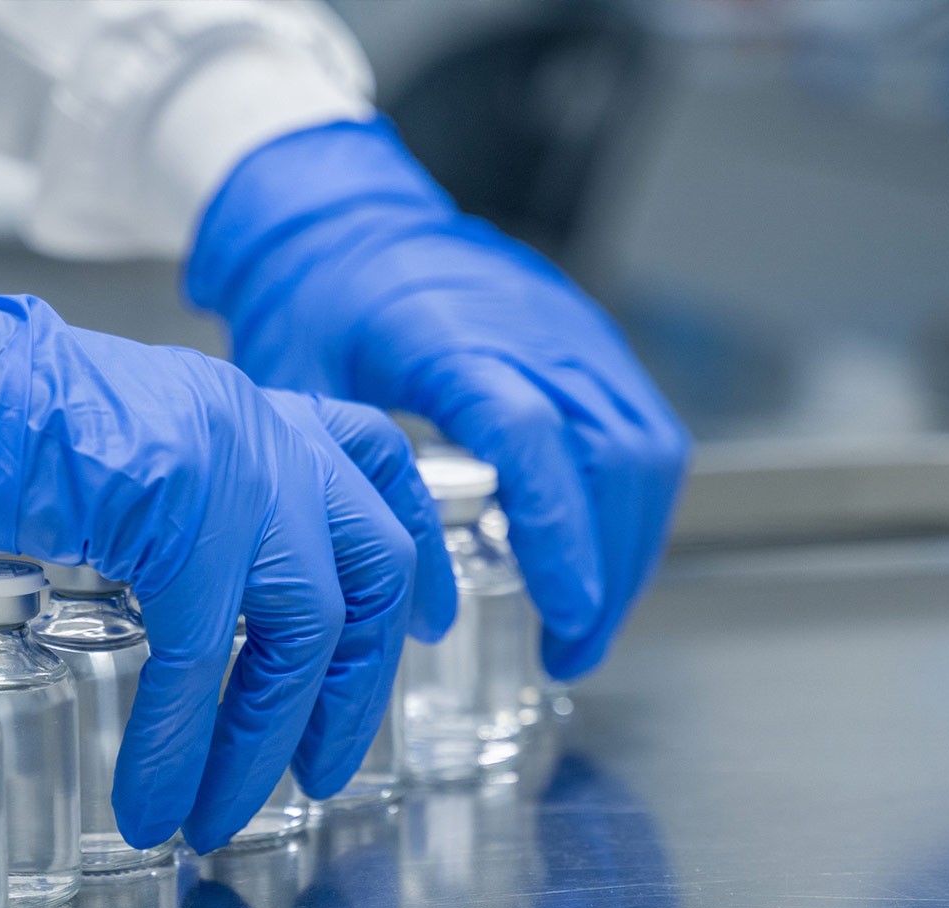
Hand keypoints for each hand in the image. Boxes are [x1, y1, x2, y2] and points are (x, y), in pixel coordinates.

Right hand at [0, 249, 445, 850]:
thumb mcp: (113, 460)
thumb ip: (174, 515)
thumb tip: (188, 609)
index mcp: (245, 409)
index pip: (377, 467)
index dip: (419, 549)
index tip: (433, 620)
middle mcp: (255, 427)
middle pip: (370, 562)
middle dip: (357, 681)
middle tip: (328, 765)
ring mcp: (225, 464)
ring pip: (305, 625)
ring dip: (266, 737)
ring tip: (227, 814)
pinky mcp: (175, 513)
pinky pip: (202, 657)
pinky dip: (183, 743)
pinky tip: (155, 800)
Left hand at [188, 118, 692, 678]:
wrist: (347, 215)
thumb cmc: (317, 301)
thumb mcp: (301, 387)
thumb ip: (345, 481)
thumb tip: (389, 590)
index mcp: (453, 338)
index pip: (534, 438)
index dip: (559, 531)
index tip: (568, 613)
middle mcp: (535, 331)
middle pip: (614, 458)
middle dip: (606, 570)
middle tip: (568, 650)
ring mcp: (577, 333)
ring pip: (647, 454)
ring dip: (628, 548)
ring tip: (583, 621)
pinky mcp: (594, 344)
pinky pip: (645, 434)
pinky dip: (632, 509)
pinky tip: (594, 557)